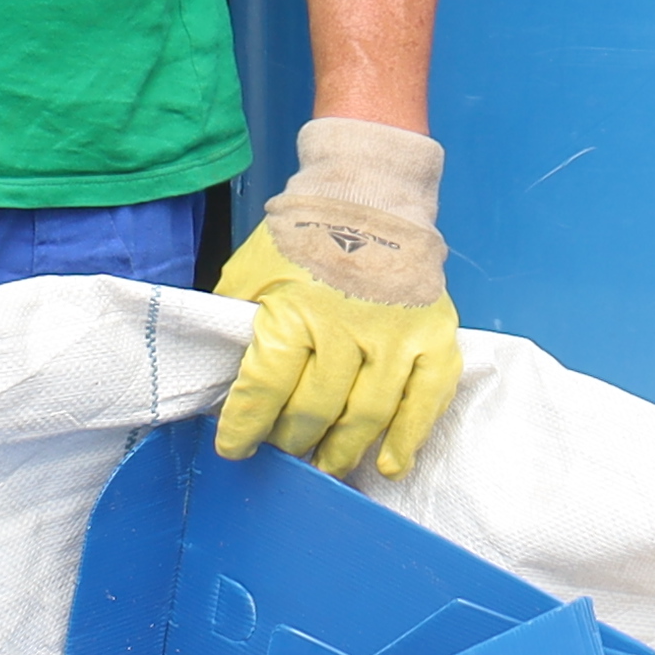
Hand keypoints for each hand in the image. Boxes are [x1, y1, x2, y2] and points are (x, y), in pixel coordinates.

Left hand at [215, 117, 460, 480]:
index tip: (235, 448)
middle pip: (314, 411)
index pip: (263, 390)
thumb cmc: (303, 236)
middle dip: (291, 440)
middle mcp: (347, 326)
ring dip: (341, 450)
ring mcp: (396, 333)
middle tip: (282, 448)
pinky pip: (427, 399)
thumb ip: (235, 325)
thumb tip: (219, 382)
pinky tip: (389, 463)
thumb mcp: (250, 271)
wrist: (370, 191)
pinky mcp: (434, 333)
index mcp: (294, 310)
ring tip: (323, 463)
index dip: (245, 428)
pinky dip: (409, 438)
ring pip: (366, 416)